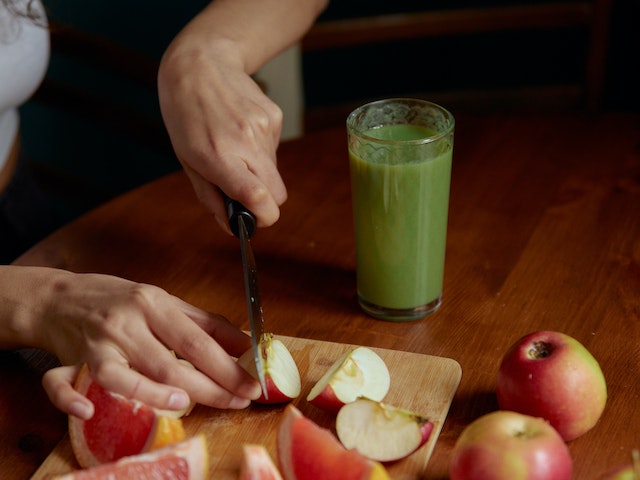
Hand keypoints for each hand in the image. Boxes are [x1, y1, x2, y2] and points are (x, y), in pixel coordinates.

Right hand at [18, 268, 260, 418]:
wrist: (60, 298)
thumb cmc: (120, 301)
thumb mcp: (165, 302)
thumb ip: (206, 323)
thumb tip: (245, 344)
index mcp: (153, 305)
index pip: (196, 342)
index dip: (227, 368)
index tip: (251, 386)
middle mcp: (125, 323)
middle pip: (167, 363)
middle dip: (208, 388)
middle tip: (236, 403)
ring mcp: (94, 344)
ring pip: (121, 376)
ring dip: (152, 394)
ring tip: (184, 404)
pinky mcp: (66, 361)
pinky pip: (61, 384)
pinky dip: (71, 399)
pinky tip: (89, 411)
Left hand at [158, 39, 287, 234]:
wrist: (201, 64)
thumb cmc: (186, 115)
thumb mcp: (187, 160)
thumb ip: (210, 197)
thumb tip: (231, 227)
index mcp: (219, 156)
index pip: (257, 196)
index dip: (263, 217)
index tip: (254, 220)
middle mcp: (246, 142)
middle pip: (278, 194)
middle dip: (266, 202)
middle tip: (244, 192)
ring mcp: (264, 128)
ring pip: (275, 172)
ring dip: (259, 171)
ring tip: (235, 148)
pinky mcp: (275, 117)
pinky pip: (274, 150)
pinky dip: (261, 150)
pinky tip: (242, 131)